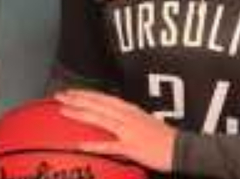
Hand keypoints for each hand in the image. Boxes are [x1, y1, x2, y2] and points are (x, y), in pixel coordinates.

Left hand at [54, 89, 176, 171]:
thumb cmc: (163, 137)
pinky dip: (94, 144)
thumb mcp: (144, 122)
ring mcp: (129, 130)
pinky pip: (110, 145)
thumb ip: (128, 119)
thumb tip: (113, 119)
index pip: (104, 98)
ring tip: (64, 111)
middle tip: (59, 95)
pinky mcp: (131, 147)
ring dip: (82, 114)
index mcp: (131, 110)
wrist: (180, 148)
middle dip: (78, 99)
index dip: (86, 94)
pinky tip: (80, 145)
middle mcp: (128, 116)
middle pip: (99, 104)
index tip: (70, 91)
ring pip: (101, 119)